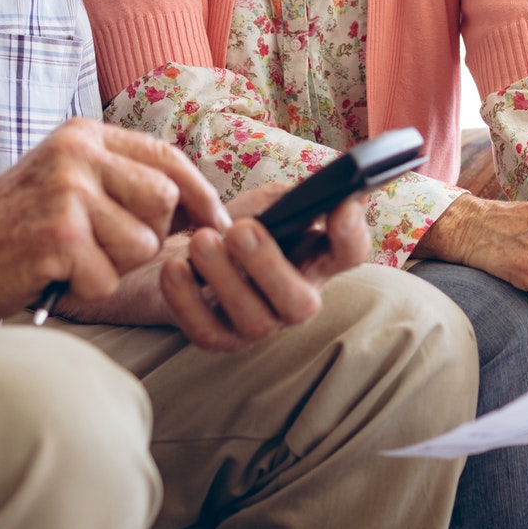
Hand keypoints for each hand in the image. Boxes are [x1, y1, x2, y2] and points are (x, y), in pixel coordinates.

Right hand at [0, 119, 227, 318]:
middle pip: (164, 201)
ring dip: (113, 265)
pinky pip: (107, 278)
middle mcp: (78, 155)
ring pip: (142, 244)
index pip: (168, 157)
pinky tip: (53, 275)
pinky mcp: (58, 236)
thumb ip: (121, 181)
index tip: (219, 224)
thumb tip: (198, 206)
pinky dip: (85, 289)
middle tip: (103, 247)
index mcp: (85, 136)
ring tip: (71, 259)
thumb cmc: (12, 227)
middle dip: (148, 236)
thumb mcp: (66, 182)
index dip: (201, 194)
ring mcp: (67, 192)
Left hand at [156, 181, 370, 350]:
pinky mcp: (220, 338)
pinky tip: (175, 267)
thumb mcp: (263, 202)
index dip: (352, 234)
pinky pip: (207, 330)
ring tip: (201, 240)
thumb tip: (313, 190)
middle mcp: (295, 297)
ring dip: (225, 277)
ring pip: (253, 319)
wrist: (180, 248)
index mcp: (315, 259)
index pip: (349, 253)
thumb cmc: (231, 222)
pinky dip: (188, 299)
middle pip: (301, 302)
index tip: (341, 205)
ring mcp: (259, 324)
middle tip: (240, 229)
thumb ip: (289, 196)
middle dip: (269, 266)